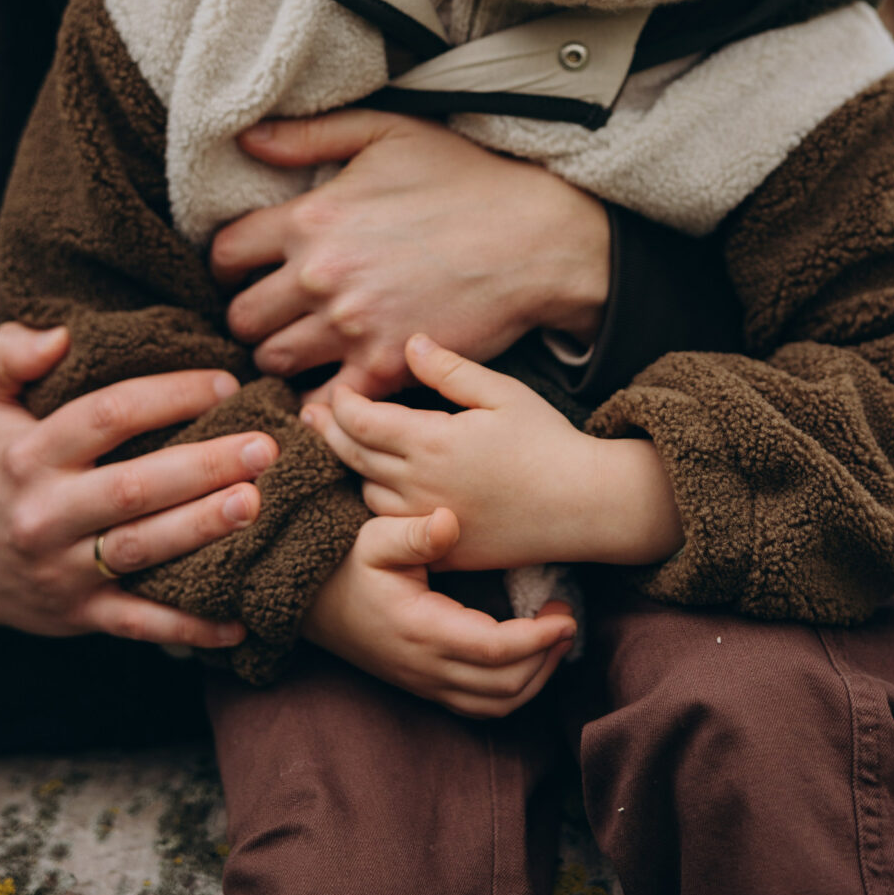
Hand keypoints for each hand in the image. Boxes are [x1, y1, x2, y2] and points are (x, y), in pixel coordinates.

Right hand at [0, 323, 278, 645]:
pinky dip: (189, 625)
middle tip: (264, 448)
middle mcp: (48, 514)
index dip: (169, 396)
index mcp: (31, 455)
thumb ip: (8, 354)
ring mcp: (65, 570)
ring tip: (256, 503)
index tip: (224, 383)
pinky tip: (239, 619)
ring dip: (202, 528)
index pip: (107, 416)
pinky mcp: (83, 615)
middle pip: (133, 487)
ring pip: (142, 550)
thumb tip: (59, 335)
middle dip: (204, 466)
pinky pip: (140, 623)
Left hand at [212, 108, 608, 401]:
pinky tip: (330, 385)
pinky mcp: (386, 368)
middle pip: (241, 317)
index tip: (248, 269)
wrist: (535, 237)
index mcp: (312, 219)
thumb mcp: (388, 134)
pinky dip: (320, 401)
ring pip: (272, 360)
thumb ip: (311, 135)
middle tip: (276, 310)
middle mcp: (320, 277)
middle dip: (252, 314)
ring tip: (303, 344)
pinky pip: (324, 403)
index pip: (225, 256)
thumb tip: (247, 138)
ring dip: (281, 354)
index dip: (230, 264)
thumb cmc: (465, 178)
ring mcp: (351, 328)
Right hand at [302, 505, 576, 716]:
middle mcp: (426, 667)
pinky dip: (512, 691)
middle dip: (546, 658)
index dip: (538, 638)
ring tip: (554, 639)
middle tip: (567, 618)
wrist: (311, 600)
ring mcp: (424, 683)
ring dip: (534, 678)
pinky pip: (478, 707)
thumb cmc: (348, 562)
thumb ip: (413, 534)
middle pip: (505, 686)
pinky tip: (526, 658)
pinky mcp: (424, 686)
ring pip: (495, 705)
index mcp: (421, 630)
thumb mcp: (375, 537)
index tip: (566, 615)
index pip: (495, 650)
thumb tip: (449, 521)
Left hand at [308, 335, 683, 570]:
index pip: (361, 421)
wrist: (584, 504)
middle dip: (328, 432)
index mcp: (431, 442)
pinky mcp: (443, 550)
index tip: (336, 389)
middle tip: (309, 414)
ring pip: (366, 494)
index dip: (341, 402)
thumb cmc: (547, 441)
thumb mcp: (502, 392)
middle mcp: (420, 485)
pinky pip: (392, 528)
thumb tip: (409, 343)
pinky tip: (374, 488)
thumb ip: (450, 369)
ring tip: (338, 447)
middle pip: (353, 457)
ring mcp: (429, 522)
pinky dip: (376, 505)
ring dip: (349, 469)